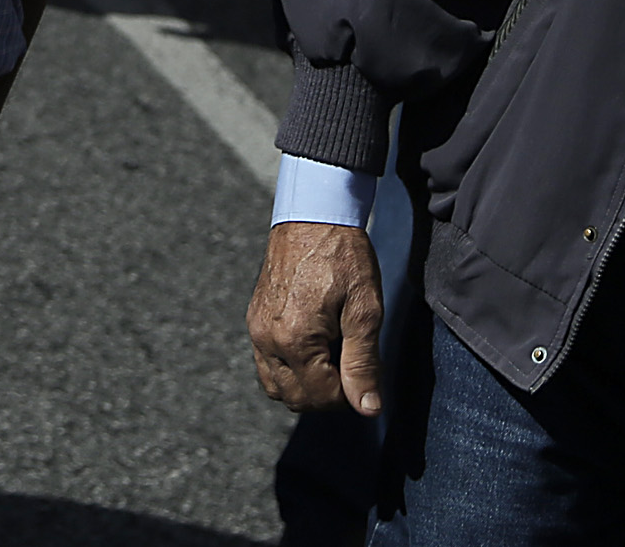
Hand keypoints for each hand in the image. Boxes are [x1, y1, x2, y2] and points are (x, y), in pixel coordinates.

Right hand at [248, 221, 385, 414]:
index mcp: (294, 340)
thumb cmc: (343, 257)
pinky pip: (267, 366)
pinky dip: (290, 370)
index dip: (351, 396)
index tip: (370, 374)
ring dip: (307, 387)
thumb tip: (369, 409)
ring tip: (335, 357)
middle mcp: (267, 340)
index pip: (322, 398)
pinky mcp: (254, 319)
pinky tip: (315, 348)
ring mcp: (256, 330)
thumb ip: (363, 364)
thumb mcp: (365, 310)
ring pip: (277, 388)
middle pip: (296, 399)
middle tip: (354, 366)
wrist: (314, 214)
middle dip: (329, 395)